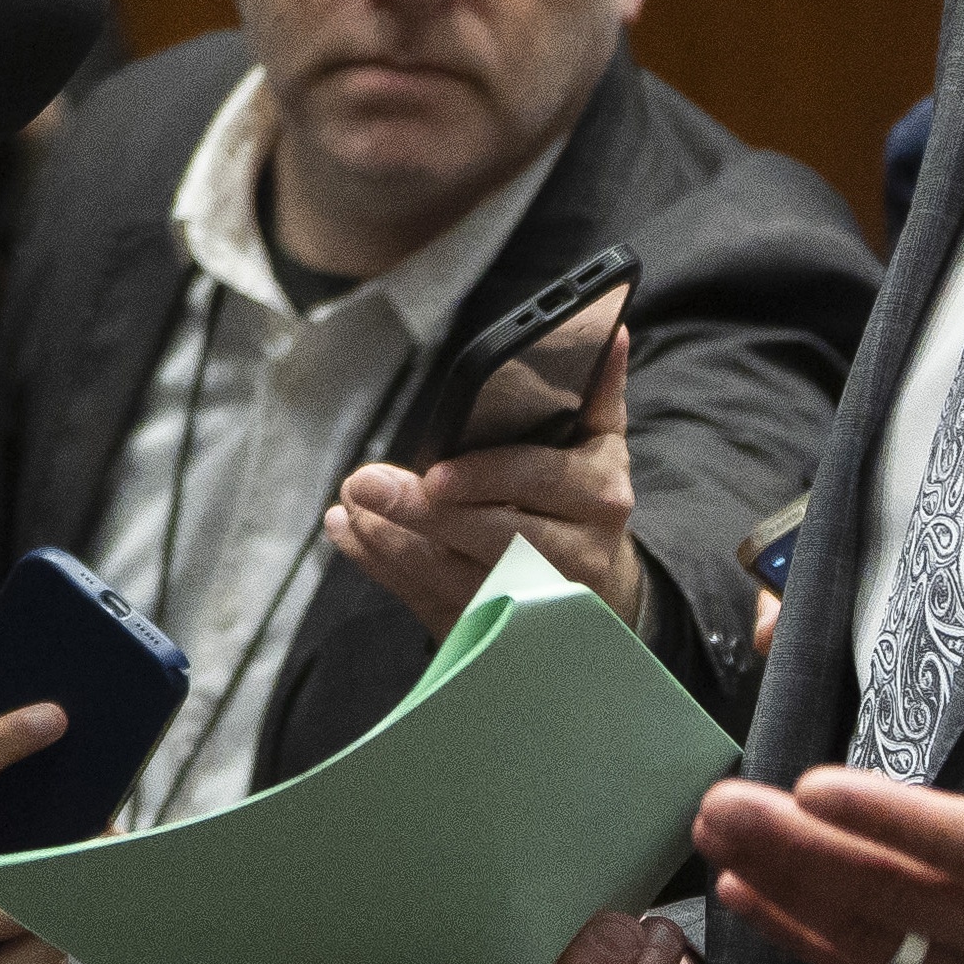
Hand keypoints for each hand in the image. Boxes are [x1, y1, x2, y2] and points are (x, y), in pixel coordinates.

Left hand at [328, 324, 646, 631]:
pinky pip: (428, 601)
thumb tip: (611, 331)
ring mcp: (531, 603)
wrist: (605, 590)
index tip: (435, 474)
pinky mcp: (492, 632)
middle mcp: (573, 555)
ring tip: (351, 505)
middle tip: (364, 485)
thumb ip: (598, 392)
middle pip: (490, 538)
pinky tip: (351, 533)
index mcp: (599, 495)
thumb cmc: (583, 502)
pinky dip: (383, 568)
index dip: (485, 479)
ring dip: (391, 541)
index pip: (537, 482)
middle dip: (421, 514)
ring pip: (453, 576)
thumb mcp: (602, 447)